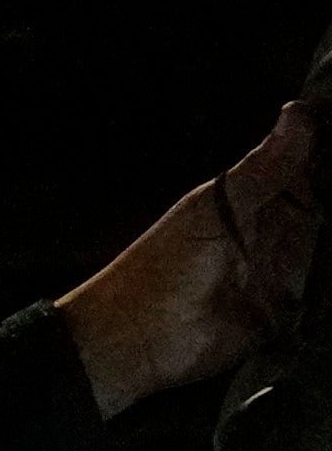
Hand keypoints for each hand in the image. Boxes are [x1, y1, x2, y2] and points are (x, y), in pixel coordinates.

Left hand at [59, 98, 323, 416]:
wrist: (137, 339)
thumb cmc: (163, 267)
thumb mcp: (215, 209)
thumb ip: (263, 168)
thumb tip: (298, 111)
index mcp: (259, 196)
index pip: (312, 164)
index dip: (331, 148)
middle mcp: (281, 228)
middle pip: (328, 201)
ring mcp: (291, 268)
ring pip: (331, 242)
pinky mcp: (294, 308)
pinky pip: (328, 290)